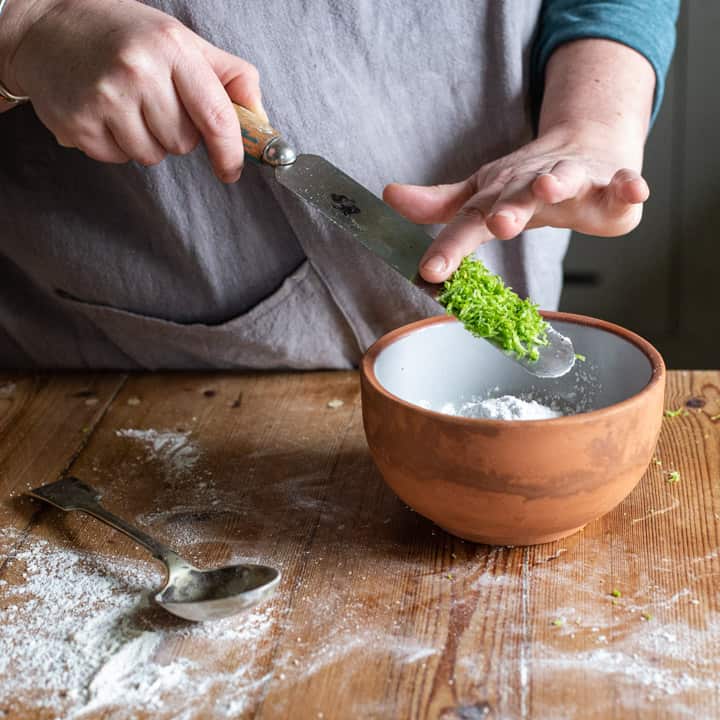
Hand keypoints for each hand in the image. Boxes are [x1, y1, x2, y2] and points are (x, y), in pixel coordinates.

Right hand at [1, 0, 264, 181]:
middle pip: (183, 143)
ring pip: (153, 156)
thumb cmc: (124, 36)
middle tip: (152, 101)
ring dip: (147, 140)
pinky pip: (120, 159)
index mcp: (172, 48)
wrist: (46, 27)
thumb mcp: (181, 41)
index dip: (230, 152)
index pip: (216, 118)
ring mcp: (106, 98)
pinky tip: (104, 112)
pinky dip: (117, 145)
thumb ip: (230, 78)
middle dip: (176, 132)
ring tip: (126, 105)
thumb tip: (262, 124)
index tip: (232, 170)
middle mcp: (139, 71)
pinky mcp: (79, 123)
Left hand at [383, 121, 649, 282]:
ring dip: (556, 182)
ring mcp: (572, 180)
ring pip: (564, 179)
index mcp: (498, 196)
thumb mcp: (481, 194)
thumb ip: (441, 206)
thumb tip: (390, 196)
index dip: (450, 247)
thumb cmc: (525, 181)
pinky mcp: (610, 184)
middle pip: (516, 198)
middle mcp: (530, 185)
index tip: (430, 271)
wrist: (583, 146)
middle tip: (497, 224)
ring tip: (547, 188)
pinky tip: (632, 190)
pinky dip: (628, 185)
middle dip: (507, 210)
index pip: (469, 223)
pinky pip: (622, 183)